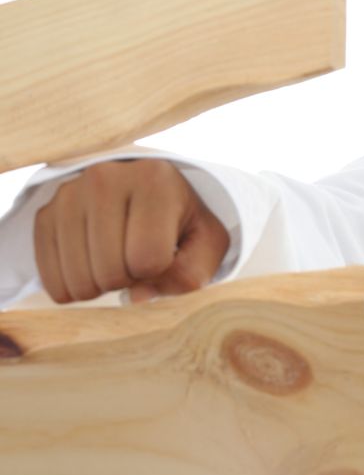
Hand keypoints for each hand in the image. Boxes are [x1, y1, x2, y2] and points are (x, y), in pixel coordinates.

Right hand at [33, 159, 229, 303]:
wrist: (146, 190)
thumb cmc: (182, 220)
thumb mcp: (207, 242)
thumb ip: (191, 273)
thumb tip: (136, 296)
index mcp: (154, 181)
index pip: (148, 258)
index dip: (159, 272)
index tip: (165, 255)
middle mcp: (105, 178)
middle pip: (110, 272)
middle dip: (130, 280)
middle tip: (138, 261)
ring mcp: (69, 194)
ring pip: (79, 279)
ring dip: (102, 285)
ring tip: (117, 261)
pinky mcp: (45, 212)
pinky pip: (51, 277)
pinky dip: (74, 286)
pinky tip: (93, 266)